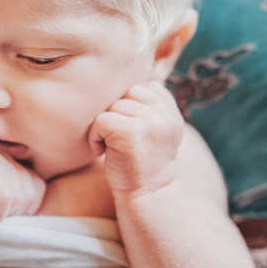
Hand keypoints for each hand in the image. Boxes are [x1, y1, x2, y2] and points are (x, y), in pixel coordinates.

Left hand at [88, 79, 185, 195]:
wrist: (148, 196)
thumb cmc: (142, 162)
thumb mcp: (154, 127)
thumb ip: (147, 104)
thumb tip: (121, 70)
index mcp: (170, 109)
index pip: (140, 87)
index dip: (129, 108)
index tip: (133, 133)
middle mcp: (164, 113)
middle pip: (124, 94)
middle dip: (116, 116)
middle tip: (121, 142)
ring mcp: (149, 122)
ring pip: (111, 107)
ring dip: (104, 128)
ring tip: (115, 148)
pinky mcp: (130, 132)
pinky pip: (100, 120)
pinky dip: (95, 138)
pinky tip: (105, 153)